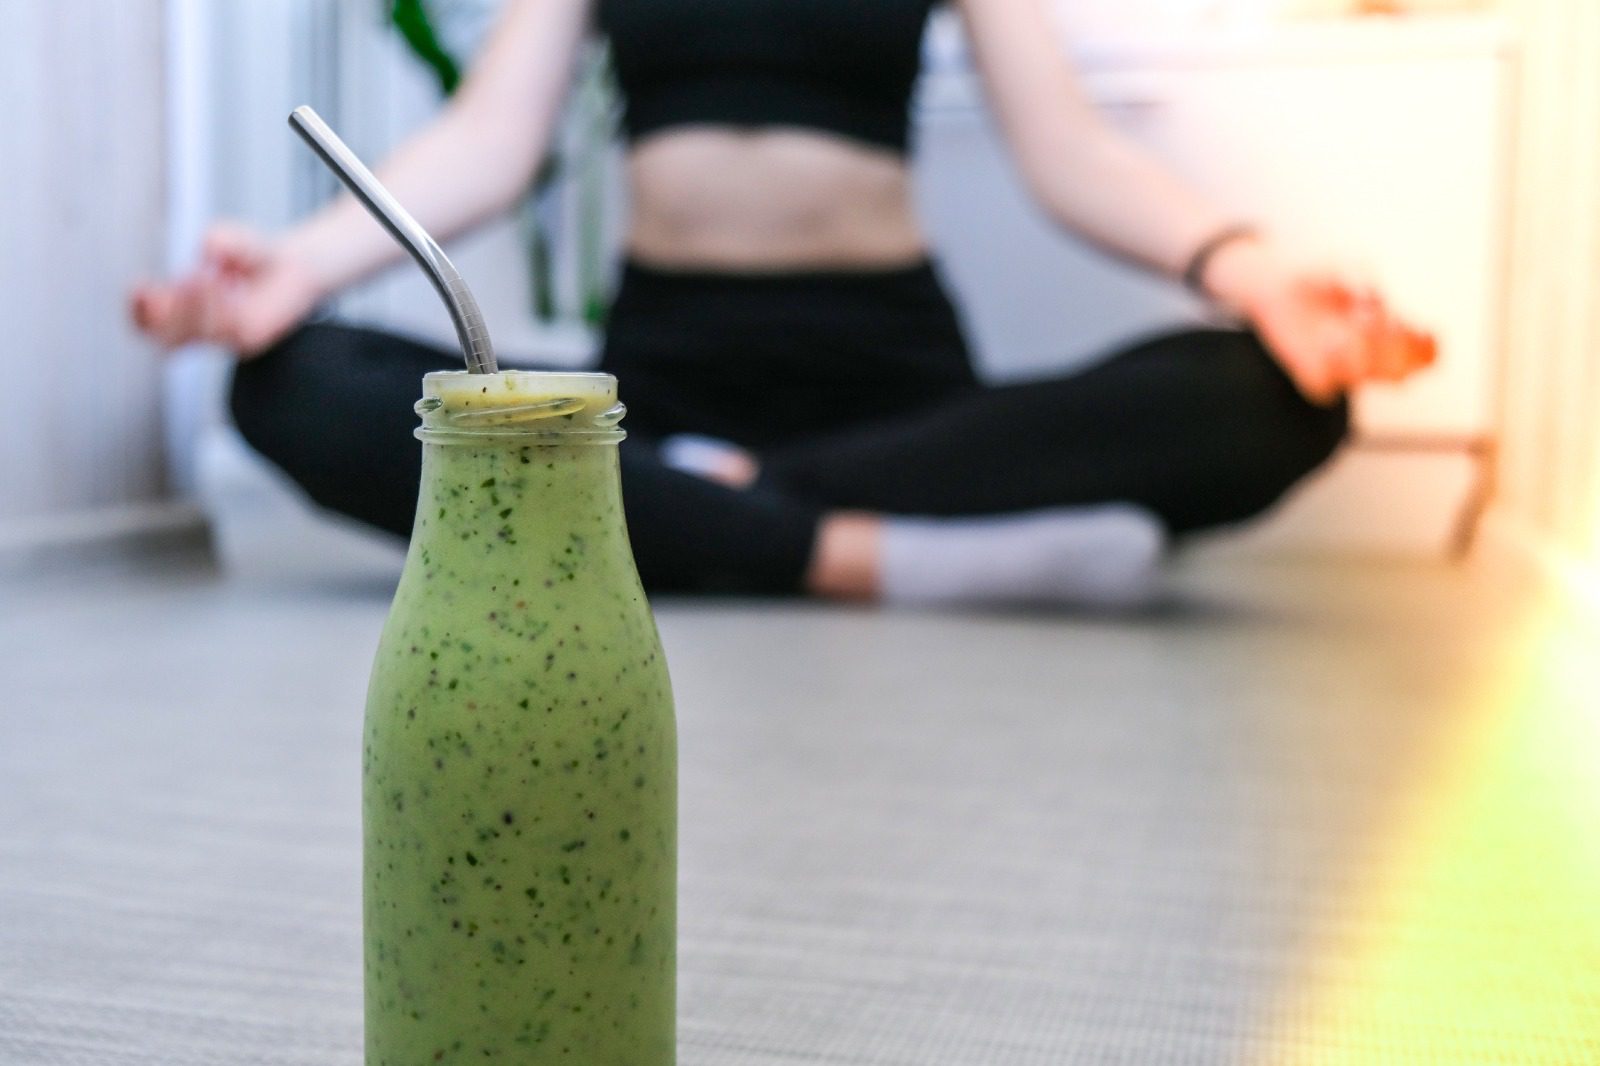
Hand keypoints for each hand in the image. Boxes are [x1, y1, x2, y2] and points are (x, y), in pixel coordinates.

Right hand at [129, 222, 324, 357]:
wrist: (297, 268)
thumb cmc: (253, 255)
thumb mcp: (232, 239)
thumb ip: (219, 239)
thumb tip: (208, 249)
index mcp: (180, 308)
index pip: (147, 323)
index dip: (138, 310)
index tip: (140, 287)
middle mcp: (198, 327)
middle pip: (166, 336)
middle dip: (167, 312)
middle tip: (184, 279)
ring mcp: (224, 336)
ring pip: (197, 335)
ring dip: (195, 308)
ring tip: (206, 277)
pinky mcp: (251, 340)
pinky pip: (231, 333)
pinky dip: (224, 310)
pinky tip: (228, 286)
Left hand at [1201, 239, 1436, 404]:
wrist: (1274, 282)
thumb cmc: (1320, 274)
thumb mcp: (1346, 265)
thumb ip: (1362, 279)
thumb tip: (1374, 301)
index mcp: (1391, 332)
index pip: (1425, 355)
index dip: (1427, 348)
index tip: (1417, 326)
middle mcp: (1370, 356)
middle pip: (1402, 375)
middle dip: (1397, 353)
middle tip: (1383, 324)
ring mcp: (1340, 367)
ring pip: (1366, 381)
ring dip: (1364, 357)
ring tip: (1347, 329)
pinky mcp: (1309, 372)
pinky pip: (1324, 387)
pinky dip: (1329, 367)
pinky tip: (1326, 341)